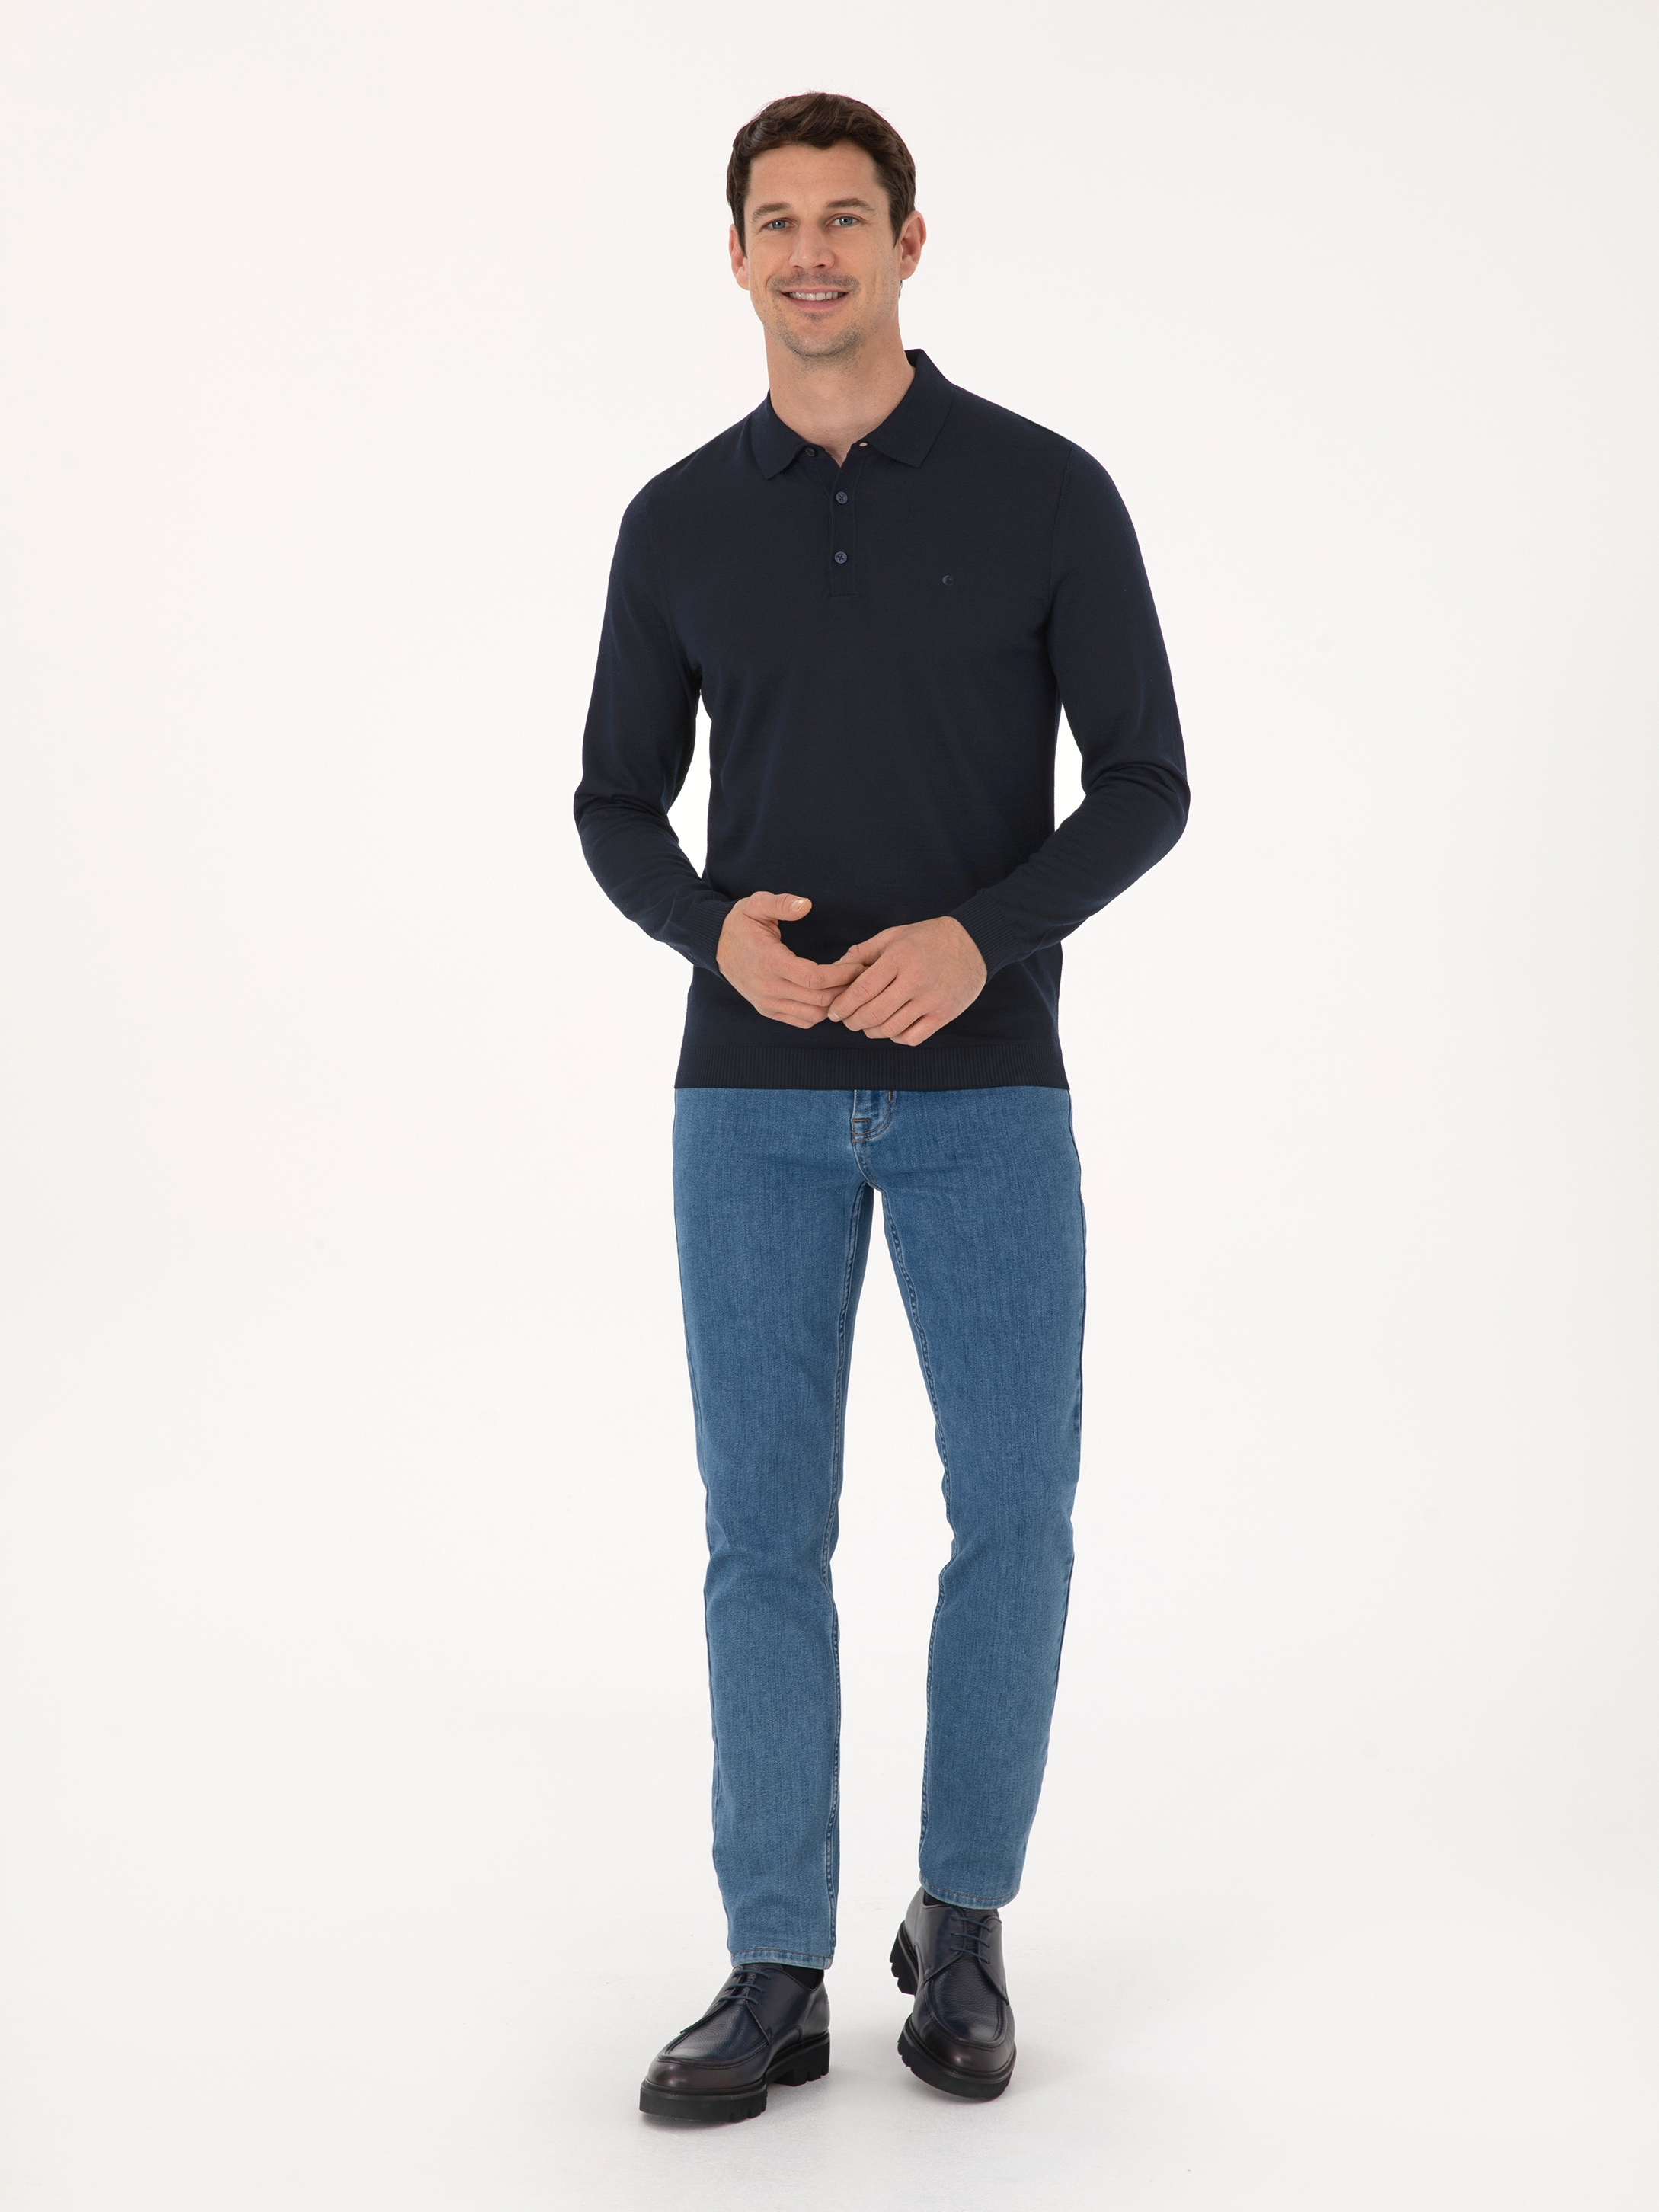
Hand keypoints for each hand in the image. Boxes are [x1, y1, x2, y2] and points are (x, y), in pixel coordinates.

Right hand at [716, 893, 868, 1029]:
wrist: (714, 945)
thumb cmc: (739, 923)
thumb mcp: (757, 904)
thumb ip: (781, 903)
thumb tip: (806, 905)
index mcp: (769, 962)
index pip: (814, 978)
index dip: (842, 975)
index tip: (857, 965)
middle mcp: (768, 988)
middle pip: (819, 1000)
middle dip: (845, 989)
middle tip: (860, 975)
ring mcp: (767, 1002)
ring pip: (814, 1015)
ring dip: (834, 1003)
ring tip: (845, 985)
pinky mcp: (768, 1010)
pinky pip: (802, 1021)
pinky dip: (820, 1012)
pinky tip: (827, 994)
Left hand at [826, 916, 986, 1045]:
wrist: (974, 942)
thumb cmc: (929, 938)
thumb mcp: (894, 935)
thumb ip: (863, 952)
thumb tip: (835, 969)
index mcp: (899, 958)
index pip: (861, 990)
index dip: (842, 1006)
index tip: (834, 1012)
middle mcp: (915, 980)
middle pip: (872, 1015)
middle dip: (852, 1022)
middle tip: (847, 1021)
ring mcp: (932, 1000)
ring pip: (890, 1030)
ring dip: (871, 1032)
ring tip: (867, 1025)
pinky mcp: (944, 1014)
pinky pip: (912, 1038)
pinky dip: (895, 1037)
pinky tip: (892, 1028)